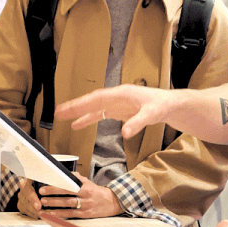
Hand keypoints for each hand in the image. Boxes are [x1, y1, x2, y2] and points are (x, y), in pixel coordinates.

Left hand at [19, 173, 123, 219]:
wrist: (110, 202)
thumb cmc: (96, 192)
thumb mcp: (88, 182)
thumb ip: (76, 179)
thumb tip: (65, 174)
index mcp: (85, 185)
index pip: (69, 184)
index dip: (57, 185)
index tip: (46, 185)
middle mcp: (85, 195)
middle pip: (67, 194)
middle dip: (53, 194)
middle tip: (41, 194)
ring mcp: (85, 205)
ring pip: (67, 205)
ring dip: (54, 205)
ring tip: (44, 204)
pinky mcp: (85, 214)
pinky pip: (70, 215)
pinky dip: (60, 215)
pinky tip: (52, 215)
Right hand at [55, 85, 171, 138]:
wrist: (169, 105)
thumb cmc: (161, 105)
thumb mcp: (151, 114)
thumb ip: (137, 123)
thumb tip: (124, 133)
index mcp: (121, 93)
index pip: (97, 98)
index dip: (81, 103)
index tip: (68, 108)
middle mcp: (116, 97)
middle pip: (91, 101)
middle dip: (75, 106)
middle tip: (57, 113)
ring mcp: (116, 103)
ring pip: (93, 107)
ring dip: (78, 112)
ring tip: (62, 117)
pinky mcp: (118, 111)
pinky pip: (99, 114)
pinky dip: (88, 119)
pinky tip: (78, 125)